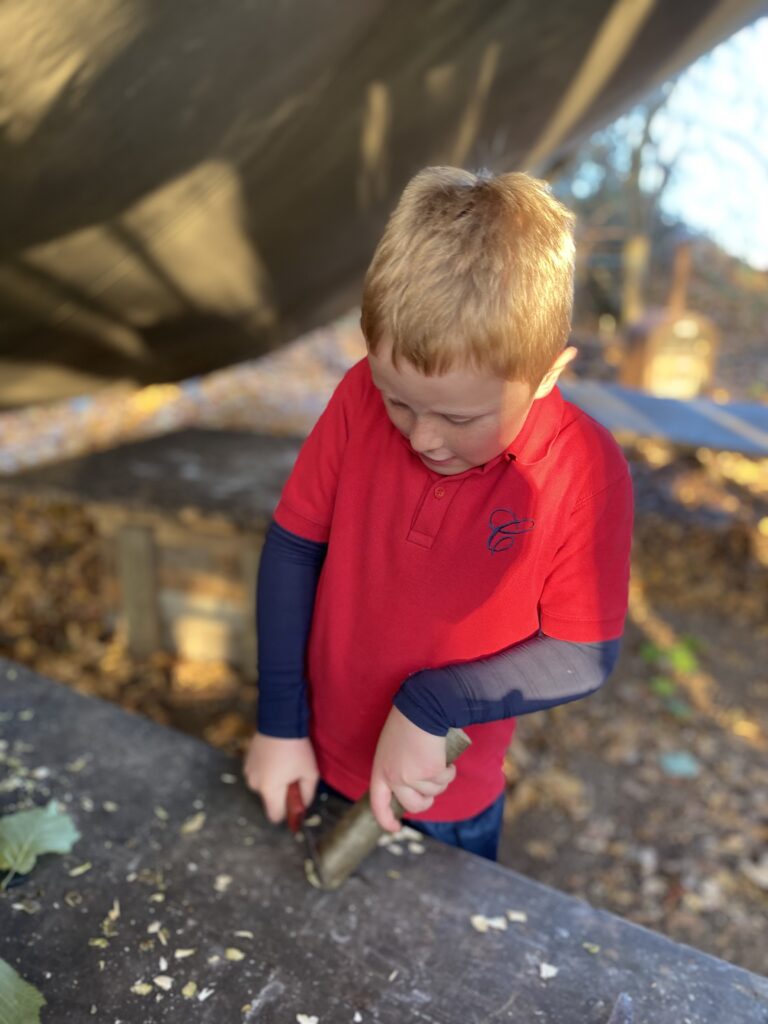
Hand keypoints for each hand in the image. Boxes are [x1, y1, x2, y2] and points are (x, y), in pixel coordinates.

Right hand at [243, 732, 318, 823]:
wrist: (280, 721)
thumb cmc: (297, 749)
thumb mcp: (310, 773)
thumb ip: (307, 795)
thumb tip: (302, 806)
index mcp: (269, 791)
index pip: (274, 816)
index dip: (286, 812)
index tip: (294, 800)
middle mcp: (254, 785)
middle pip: (269, 800)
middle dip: (280, 793)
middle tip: (292, 775)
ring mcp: (248, 772)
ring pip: (263, 786)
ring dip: (272, 781)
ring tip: (283, 762)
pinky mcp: (246, 761)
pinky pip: (258, 774)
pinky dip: (266, 770)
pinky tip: (274, 756)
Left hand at [370, 707, 455, 831]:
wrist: (421, 709)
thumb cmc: (407, 723)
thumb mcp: (392, 749)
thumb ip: (396, 768)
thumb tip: (412, 787)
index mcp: (381, 771)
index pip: (379, 804)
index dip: (386, 819)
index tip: (395, 827)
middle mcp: (394, 778)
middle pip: (414, 806)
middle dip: (427, 800)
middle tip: (432, 785)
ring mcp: (412, 778)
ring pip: (434, 791)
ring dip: (440, 778)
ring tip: (436, 756)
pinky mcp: (430, 773)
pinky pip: (445, 779)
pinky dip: (449, 769)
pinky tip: (443, 754)